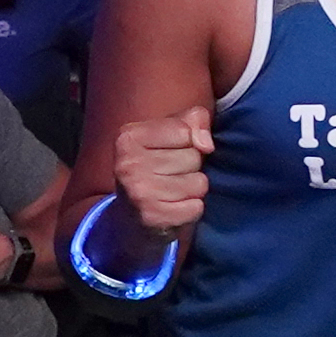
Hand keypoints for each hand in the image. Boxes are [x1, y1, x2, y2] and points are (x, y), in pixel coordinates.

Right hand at [112, 104, 213, 238]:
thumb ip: (194, 120)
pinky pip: (196, 207)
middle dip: (191, 167)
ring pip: (199, 183)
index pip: (185, 130)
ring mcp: (139, 192)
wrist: (130, 216)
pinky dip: (191, 209)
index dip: (188, 142)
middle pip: (193, 157)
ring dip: (193, 189)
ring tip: (173, 192)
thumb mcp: (169, 132)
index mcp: (129, 137)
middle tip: (170, 176)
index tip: (170, 152)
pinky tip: (174, 208)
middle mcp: (129, 164)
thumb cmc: (155, 166)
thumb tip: (206, 144)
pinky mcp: (152, 217)